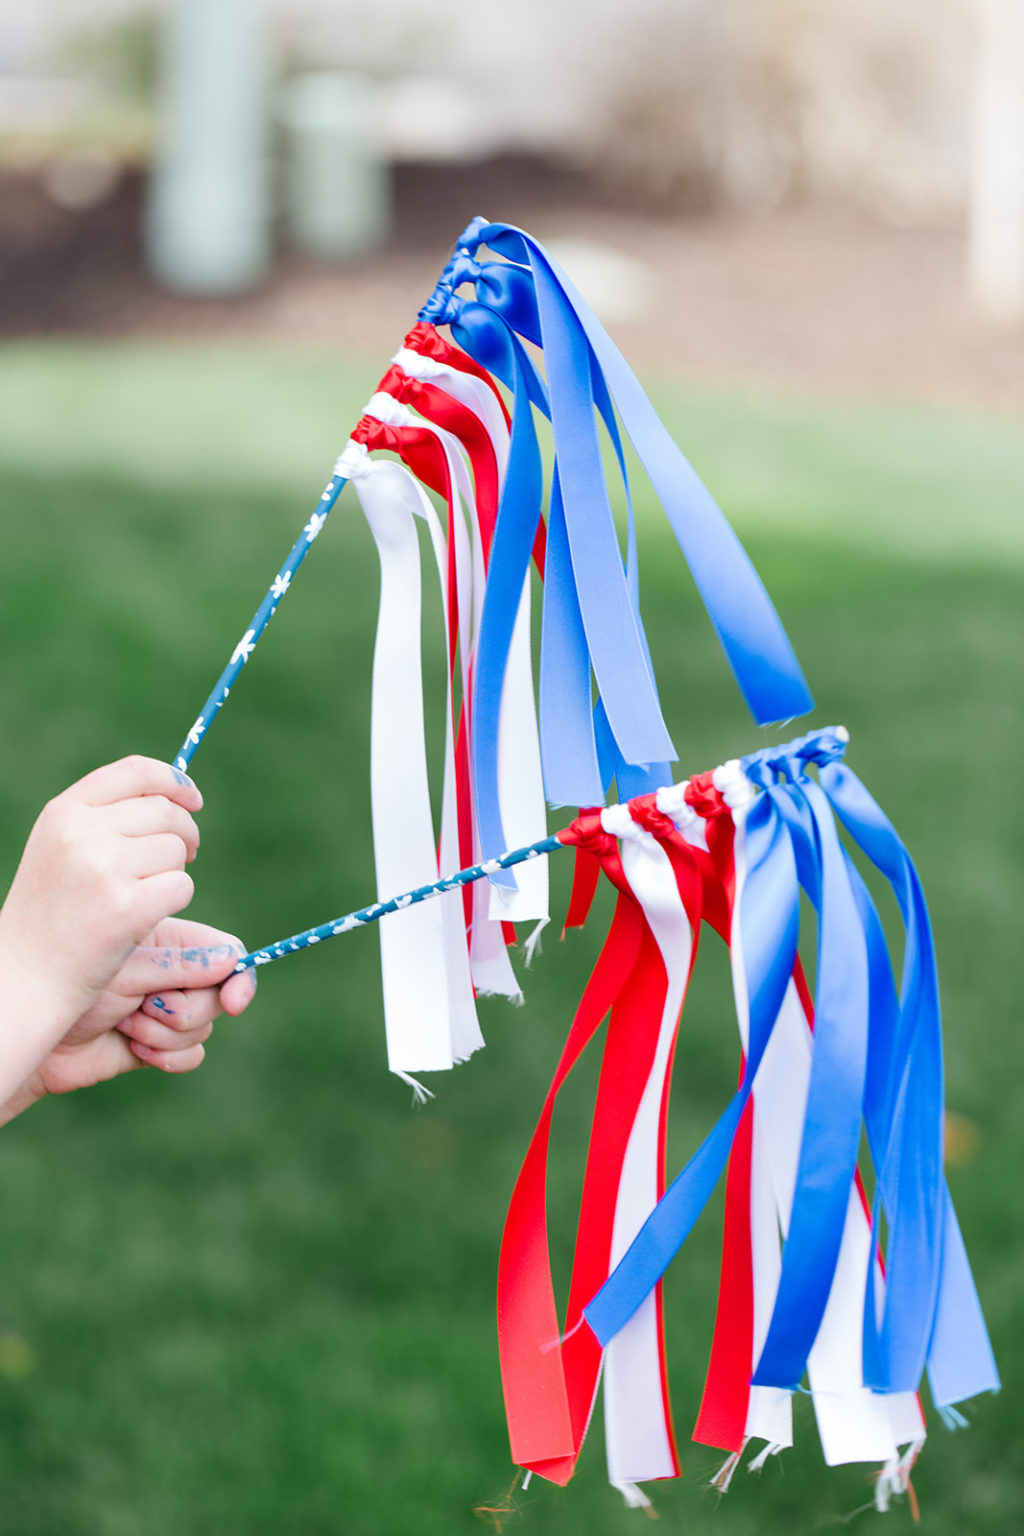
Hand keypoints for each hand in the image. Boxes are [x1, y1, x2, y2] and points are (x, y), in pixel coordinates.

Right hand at [0, 755, 202, 1022]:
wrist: (25, 975)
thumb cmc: (51, 912)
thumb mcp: (60, 848)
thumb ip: (106, 815)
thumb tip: (176, 796)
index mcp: (64, 812)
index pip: (136, 772)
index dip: (173, 782)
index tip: (193, 800)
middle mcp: (82, 833)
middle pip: (165, 812)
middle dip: (185, 833)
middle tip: (184, 857)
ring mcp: (104, 869)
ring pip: (176, 850)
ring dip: (173, 871)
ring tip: (142, 894)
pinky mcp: (128, 907)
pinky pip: (182, 886)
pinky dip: (174, 900)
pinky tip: (145, 916)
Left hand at [0, 919, 257, 1123]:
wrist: (38, 1037)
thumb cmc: (70, 986)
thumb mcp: (130, 969)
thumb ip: (182, 964)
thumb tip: (232, 961)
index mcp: (171, 943)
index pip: (226, 953)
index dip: (238, 977)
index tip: (233, 1002)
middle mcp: (174, 975)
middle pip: (218, 994)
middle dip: (185, 1009)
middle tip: (145, 1006)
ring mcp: (169, 1012)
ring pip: (204, 1028)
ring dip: (165, 1033)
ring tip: (126, 1024)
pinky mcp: (161, 1047)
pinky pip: (192, 1056)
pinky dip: (166, 1057)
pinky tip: (133, 1047)